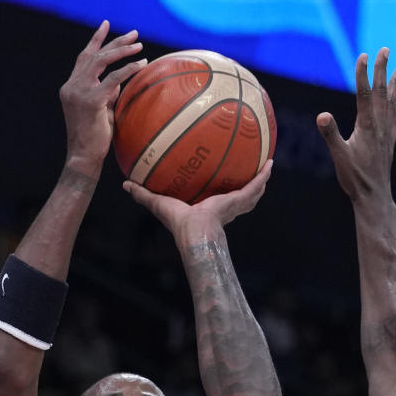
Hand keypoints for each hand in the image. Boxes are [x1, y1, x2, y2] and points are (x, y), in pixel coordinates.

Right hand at [60, 22, 145, 176]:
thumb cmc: (94, 140)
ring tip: (139, 46)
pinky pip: (113, 79)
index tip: (106, 25)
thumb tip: (119, 82)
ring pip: (101, 61)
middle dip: (115, 41)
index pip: (84, 57)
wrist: (83, 158)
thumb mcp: (101, 112)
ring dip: (122, 51)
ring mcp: (79, 92)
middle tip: (134, 34)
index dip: (96, 40)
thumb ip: (107, 94)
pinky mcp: (91, 101)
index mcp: (71, 87)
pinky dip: (128, 69)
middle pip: (94, 54)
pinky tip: (141, 64)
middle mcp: (72, 85)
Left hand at [123, 159, 272, 243]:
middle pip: (239, 197)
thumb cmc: (179, 224)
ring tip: (266, 167)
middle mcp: (225, 208)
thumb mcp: (158, 203)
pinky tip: (270, 162)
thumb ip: (143, 194)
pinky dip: (263, 175)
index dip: (220, 192)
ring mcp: (235, 205)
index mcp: (209, 210)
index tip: (222, 180)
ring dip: (260, 182)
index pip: (217, 200)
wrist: (195, 233)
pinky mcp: (240, 201)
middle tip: (251, 172)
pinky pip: (254, 185)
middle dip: (246, 186)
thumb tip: (125, 184)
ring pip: (252, 193)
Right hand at [317, 48, 395, 201]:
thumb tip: (322, 115)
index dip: (363, 73)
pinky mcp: (388, 143)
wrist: (374, 197)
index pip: (365, 93)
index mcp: (367, 126)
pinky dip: (395, 106)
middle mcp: (380, 126)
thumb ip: (331, 135)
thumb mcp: (339, 157)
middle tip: (385, 49)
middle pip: (382, 92)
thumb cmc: (355, 179)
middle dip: (382, 69)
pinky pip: (394, 119)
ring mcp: (386, 134)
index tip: (363, 55)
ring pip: (391, 102)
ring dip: (395, 84)